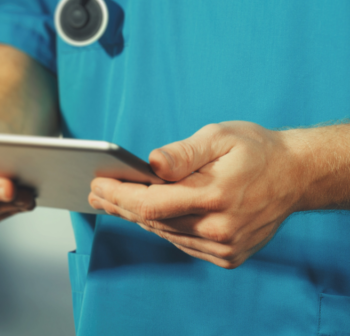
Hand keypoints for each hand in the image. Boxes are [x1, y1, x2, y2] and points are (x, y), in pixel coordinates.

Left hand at [88, 122, 305, 268]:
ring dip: (138, 217)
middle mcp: (219, 228)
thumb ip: (182, 153)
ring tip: (112, 201)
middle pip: (152, 220)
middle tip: (95, 192)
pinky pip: (183, 242)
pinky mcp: (228, 256)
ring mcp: (224, 247)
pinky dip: (164, 227)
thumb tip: (150, 164)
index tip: (96, 183)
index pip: (149, 203)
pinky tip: (147, 214)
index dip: (117, 196)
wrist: (297, 176)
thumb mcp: (219, 137)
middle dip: (119, 204)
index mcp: (215, 196)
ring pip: (165, 233)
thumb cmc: (255, 150)